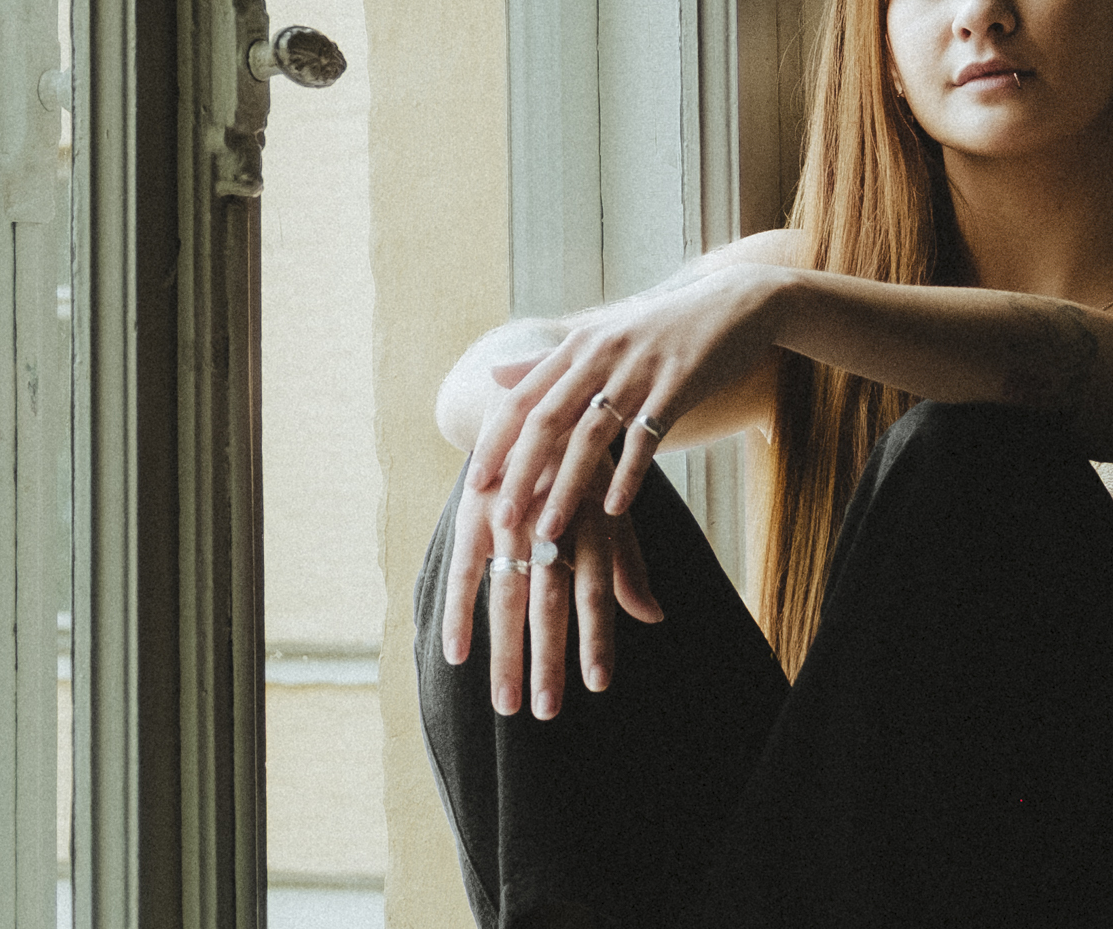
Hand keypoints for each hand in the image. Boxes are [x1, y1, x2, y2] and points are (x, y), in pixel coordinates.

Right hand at [440, 447, 662, 716]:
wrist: (532, 400)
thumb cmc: (580, 466)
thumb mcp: (609, 507)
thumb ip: (626, 565)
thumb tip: (654, 617)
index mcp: (592, 520)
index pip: (595, 589)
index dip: (597, 636)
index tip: (598, 685)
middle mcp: (553, 521)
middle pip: (549, 602)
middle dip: (548, 660)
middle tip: (545, 712)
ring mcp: (511, 517)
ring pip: (509, 594)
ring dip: (506, 652)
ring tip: (506, 704)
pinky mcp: (475, 512)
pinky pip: (465, 570)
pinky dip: (460, 614)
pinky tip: (457, 655)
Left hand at [465, 264, 788, 545]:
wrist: (735, 302)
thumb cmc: (663, 325)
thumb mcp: (602, 333)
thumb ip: (547, 359)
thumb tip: (493, 374)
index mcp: (579, 344)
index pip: (524, 398)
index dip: (496, 441)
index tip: (473, 483)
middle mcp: (601, 354)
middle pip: (548, 421)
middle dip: (521, 474)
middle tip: (503, 521)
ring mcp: (640, 369)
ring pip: (592, 437)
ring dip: (568, 489)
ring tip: (550, 533)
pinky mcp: (679, 384)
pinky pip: (646, 438)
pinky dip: (628, 476)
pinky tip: (615, 510)